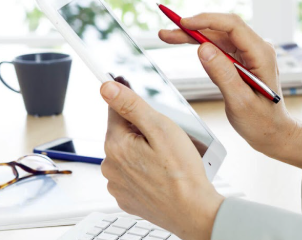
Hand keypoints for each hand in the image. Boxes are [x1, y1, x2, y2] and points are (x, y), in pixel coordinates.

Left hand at [100, 78, 223, 239]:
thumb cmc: (182, 173)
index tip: (145, 108)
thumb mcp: (161, 128)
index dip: (133, 106)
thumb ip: (131, 105)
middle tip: (164, 143)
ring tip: (164, 162)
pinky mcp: (125, 198)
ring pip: (126, 155)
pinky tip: (159, 176)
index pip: (115, 111)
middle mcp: (109, 165)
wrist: (194, 213)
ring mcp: (116, 184)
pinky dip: (142, 172)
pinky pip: (129, 175)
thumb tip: (106, 88)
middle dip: (140, 133)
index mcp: (115, 145)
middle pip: (121, 134)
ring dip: (140, 153)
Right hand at [159, 13, 301, 176]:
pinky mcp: (240, 59)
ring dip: (191, 35)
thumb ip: (223, 74)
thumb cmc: (262, 122)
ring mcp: (248, 53)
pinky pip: (217, 45)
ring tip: (167, 36)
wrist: (273, 133)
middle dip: (192, 28)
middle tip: (166, 32)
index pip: (232, 26)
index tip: (183, 23)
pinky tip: (182, 42)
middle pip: (220, 29)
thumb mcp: (240, 102)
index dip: (206, 21)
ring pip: (216, 36)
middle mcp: (256, 49)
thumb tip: (202, 48)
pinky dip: (198, 44)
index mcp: (261, 54)